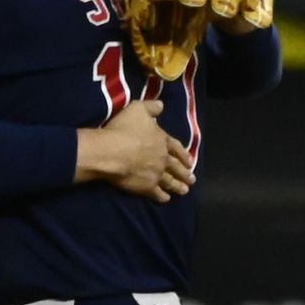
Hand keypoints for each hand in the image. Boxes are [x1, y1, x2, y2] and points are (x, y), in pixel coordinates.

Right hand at [77, 100, 194, 201]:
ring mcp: (156, 174)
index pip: (176, 147)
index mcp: (162, 140)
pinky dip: (162, 197)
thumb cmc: (124, 129)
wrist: (112, 151)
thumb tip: (161, 105)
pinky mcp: (146, 187)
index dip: (184, 154)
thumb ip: (151, 107)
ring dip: (178, 186)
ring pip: (170, 181)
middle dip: (184, 173)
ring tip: (184, 191)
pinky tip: (166, 199)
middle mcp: (163, 158)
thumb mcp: (137, 109)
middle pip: (176, 166)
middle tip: (192, 179)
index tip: (191, 161)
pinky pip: (157, 193)